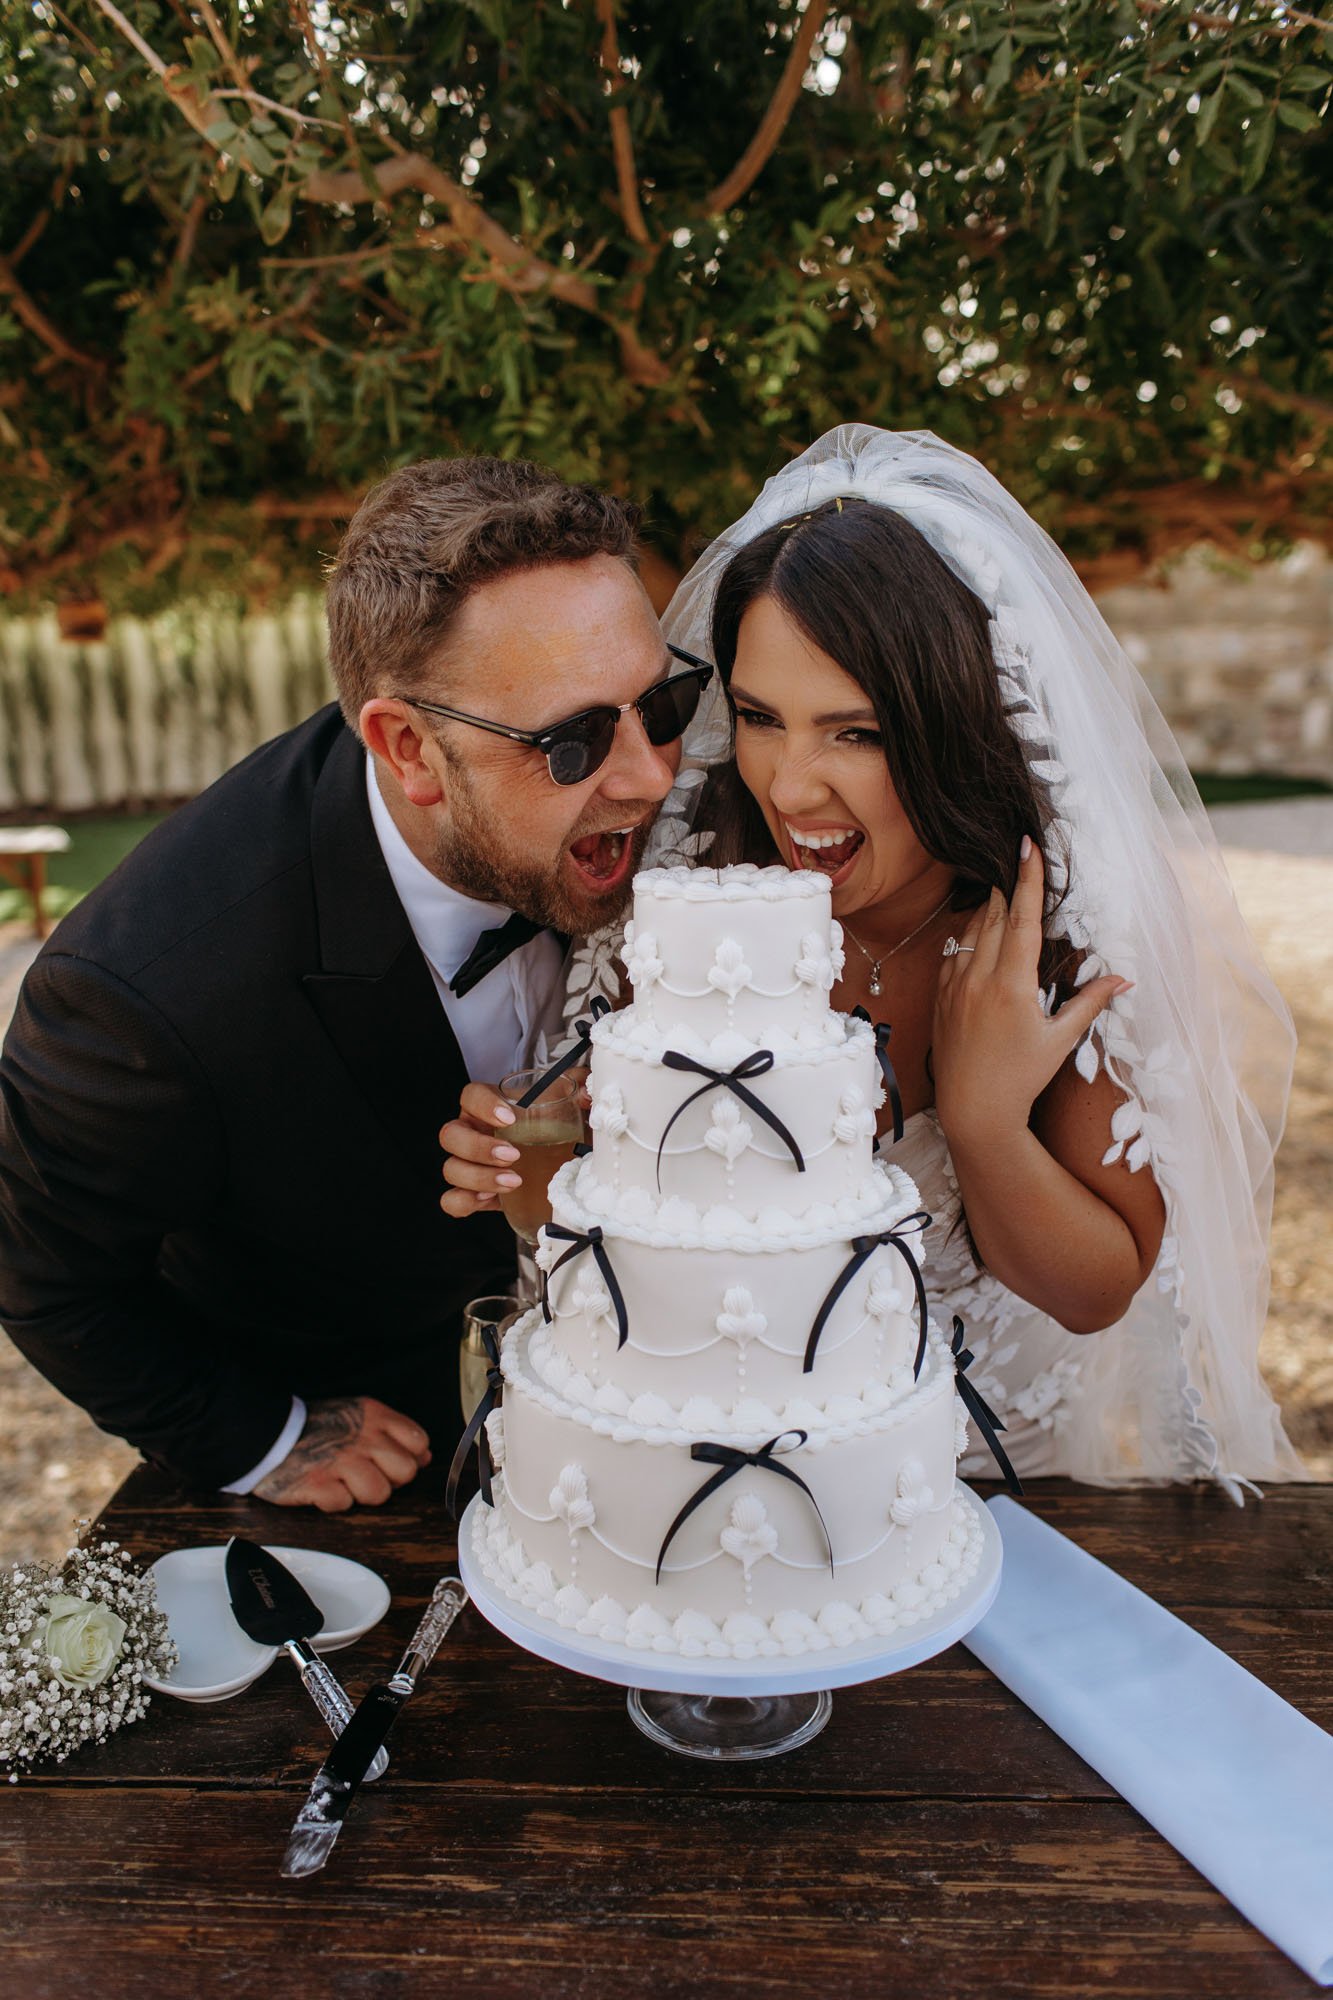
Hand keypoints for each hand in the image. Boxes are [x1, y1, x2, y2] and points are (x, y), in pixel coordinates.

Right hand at [253, 1396, 430, 1511]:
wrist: (266, 1433)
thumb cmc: (314, 1427)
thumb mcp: (357, 1416)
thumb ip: (393, 1433)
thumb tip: (425, 1456)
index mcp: (374, 1416)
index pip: (418, 1442)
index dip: (408, 1457)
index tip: (389, 1461)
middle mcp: (362, 1437)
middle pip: (405, 1473)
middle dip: (388, 1479)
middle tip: (363, 1473)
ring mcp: (341, 1462)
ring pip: (379, 1494)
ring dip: (360, 1493)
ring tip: (341, 1480)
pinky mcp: (319, 1485)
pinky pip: (344, 1505)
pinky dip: (332, 1501)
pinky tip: (321, 1486)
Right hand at [439, 1072, 588, 1217]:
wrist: (563, 1165)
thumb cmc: (561, 1129)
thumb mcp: (573, 1106)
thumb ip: (581, 1088)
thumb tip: (586, 1096)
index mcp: (490, 1107)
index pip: (470, 1095)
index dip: (482, 1105)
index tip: (509, 1117)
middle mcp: (473, 1133)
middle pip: (451, 1134)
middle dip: (478, 1147)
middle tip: (513, 1156)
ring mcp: (468, 1164)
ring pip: (450, 1168)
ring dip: (478, 1177)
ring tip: (513, 1181)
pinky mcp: (473, 1194)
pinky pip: (452, 1200)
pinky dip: (465, 1202)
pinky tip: (489, 1200)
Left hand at [932, 838, 1129, 1151]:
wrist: (972, 1111)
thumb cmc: (1021, 1078)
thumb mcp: (1060, 1041)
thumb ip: (1089, 1003)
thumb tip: (1124, 979)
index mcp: (1010, 984)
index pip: (1020, 917)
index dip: (1027, 878)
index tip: (1028, 844)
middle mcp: (977, 977)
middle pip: (993, 914)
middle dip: (1006, 883)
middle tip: (1017, 855)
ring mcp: (954, 986)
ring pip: (970, 930)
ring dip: (987, 906)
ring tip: (1002, 888)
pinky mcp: (940, 997)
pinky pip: (953, 953)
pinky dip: (968, 936)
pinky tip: (979, 933)